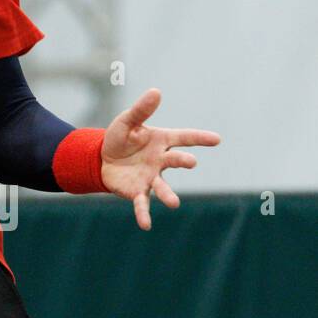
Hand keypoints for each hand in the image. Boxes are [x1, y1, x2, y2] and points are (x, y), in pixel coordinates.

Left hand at [100, 88, 220, 229]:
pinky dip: (144, 214)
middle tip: (191, 162)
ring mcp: (151, 177)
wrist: (101, 158)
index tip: (217, 139)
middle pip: (175, 160)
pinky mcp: (137, 191)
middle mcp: (161, 161)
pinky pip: (142, 203)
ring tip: (174, 203)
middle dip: (183, 161)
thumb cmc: (120, 138)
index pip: (183, 137)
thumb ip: (141, 110)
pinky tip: (146, 225)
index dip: (199, 138)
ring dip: (168, 195)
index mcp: (161, 141)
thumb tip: (156, 91)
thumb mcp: (126, 121)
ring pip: (162, 186)